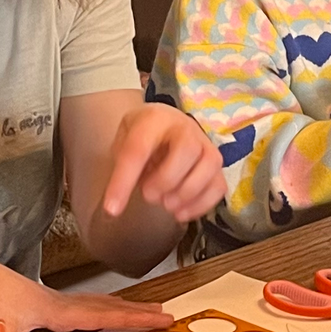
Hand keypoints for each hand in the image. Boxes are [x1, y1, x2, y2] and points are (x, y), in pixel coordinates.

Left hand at [0, 254, 172, 331]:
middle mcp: (66, 304)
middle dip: (139, 312)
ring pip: (102, 304)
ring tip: (149, 310)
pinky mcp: (53, 302)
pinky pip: (90, 305)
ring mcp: (61, 301)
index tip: (159, 318)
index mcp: (60, 311)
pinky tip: (110, 308)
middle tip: (167, 315)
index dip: (134, 318)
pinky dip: (108, 306)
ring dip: (126, 308)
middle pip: (110, 308)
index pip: (105, 316)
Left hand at [99, 103, 225, 223]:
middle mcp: (185, 127)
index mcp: (154, 119)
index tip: (111, 208)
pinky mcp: (216, 165)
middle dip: (166, 181)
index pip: (139, 149)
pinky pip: (219, 186)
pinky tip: (180, 213)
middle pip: (186, 150)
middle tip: (148, 196)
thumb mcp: (124, 140)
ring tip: (166, 205)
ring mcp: (205, 145)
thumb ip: (121, 166)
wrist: (166, 124)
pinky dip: (201, 205)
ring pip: (209, 166)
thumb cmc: (143, 135)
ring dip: (187, 193)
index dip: (124, 181)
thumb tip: (115, 204)